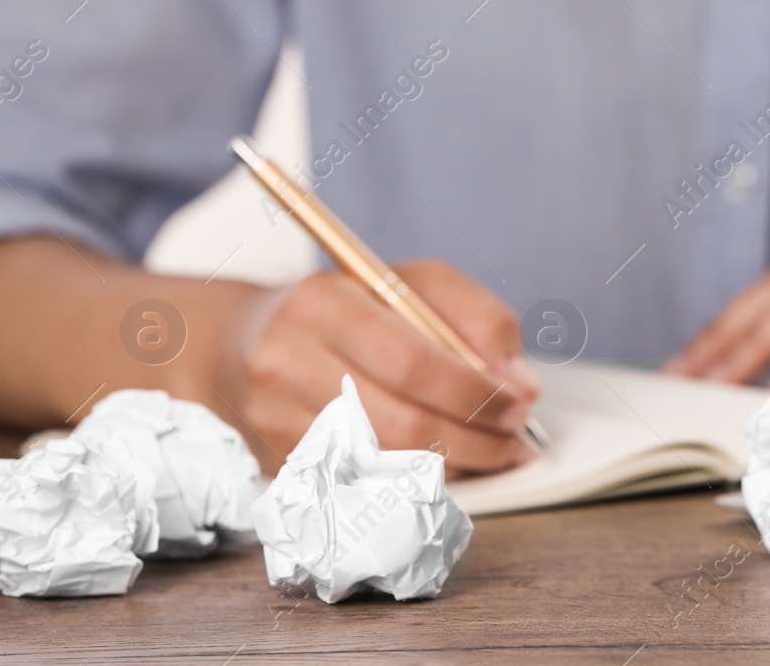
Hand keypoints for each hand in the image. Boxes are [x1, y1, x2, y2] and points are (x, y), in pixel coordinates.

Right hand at [237, 260, 539, 473]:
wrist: (250, 340)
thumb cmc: (354, 307)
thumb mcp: (417, 285)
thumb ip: (478, 319)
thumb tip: (520, 385)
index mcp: (325, 303)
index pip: (412, 362)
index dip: (474, 392)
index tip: (519, 404)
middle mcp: (289, 362)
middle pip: (400, 423)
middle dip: (474, 439)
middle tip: (515, 442)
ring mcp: (277, 419)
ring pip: (385, 463)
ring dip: (455, 466)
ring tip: (493, 454)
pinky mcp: (281, 462)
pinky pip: (366, 483)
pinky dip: (417, 479)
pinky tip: (447, 466)